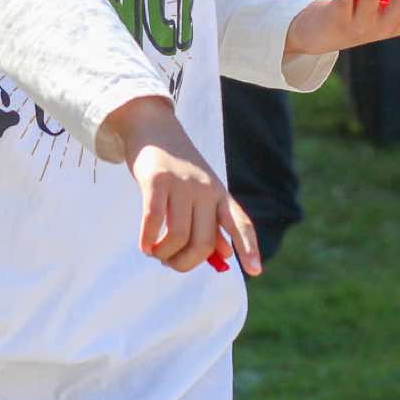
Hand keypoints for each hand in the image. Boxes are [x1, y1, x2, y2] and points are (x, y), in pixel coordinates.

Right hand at [106, 97, 260, 275]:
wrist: (153, 127)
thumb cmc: (176, 166)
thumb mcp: (200, 191)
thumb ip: (212, 222)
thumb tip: (224, 257)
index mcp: (219, 194)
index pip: (240, 223)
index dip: (249, 248)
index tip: (255, 272)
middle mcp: (205, 189)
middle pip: (204, 242)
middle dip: (184, 263)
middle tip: (169, 262)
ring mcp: (181, 183)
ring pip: (179, 236)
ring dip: (164, 254)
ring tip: (155, 253)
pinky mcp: (156, 179)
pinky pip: (154, 220)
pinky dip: (148, 240)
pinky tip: (144, 245)